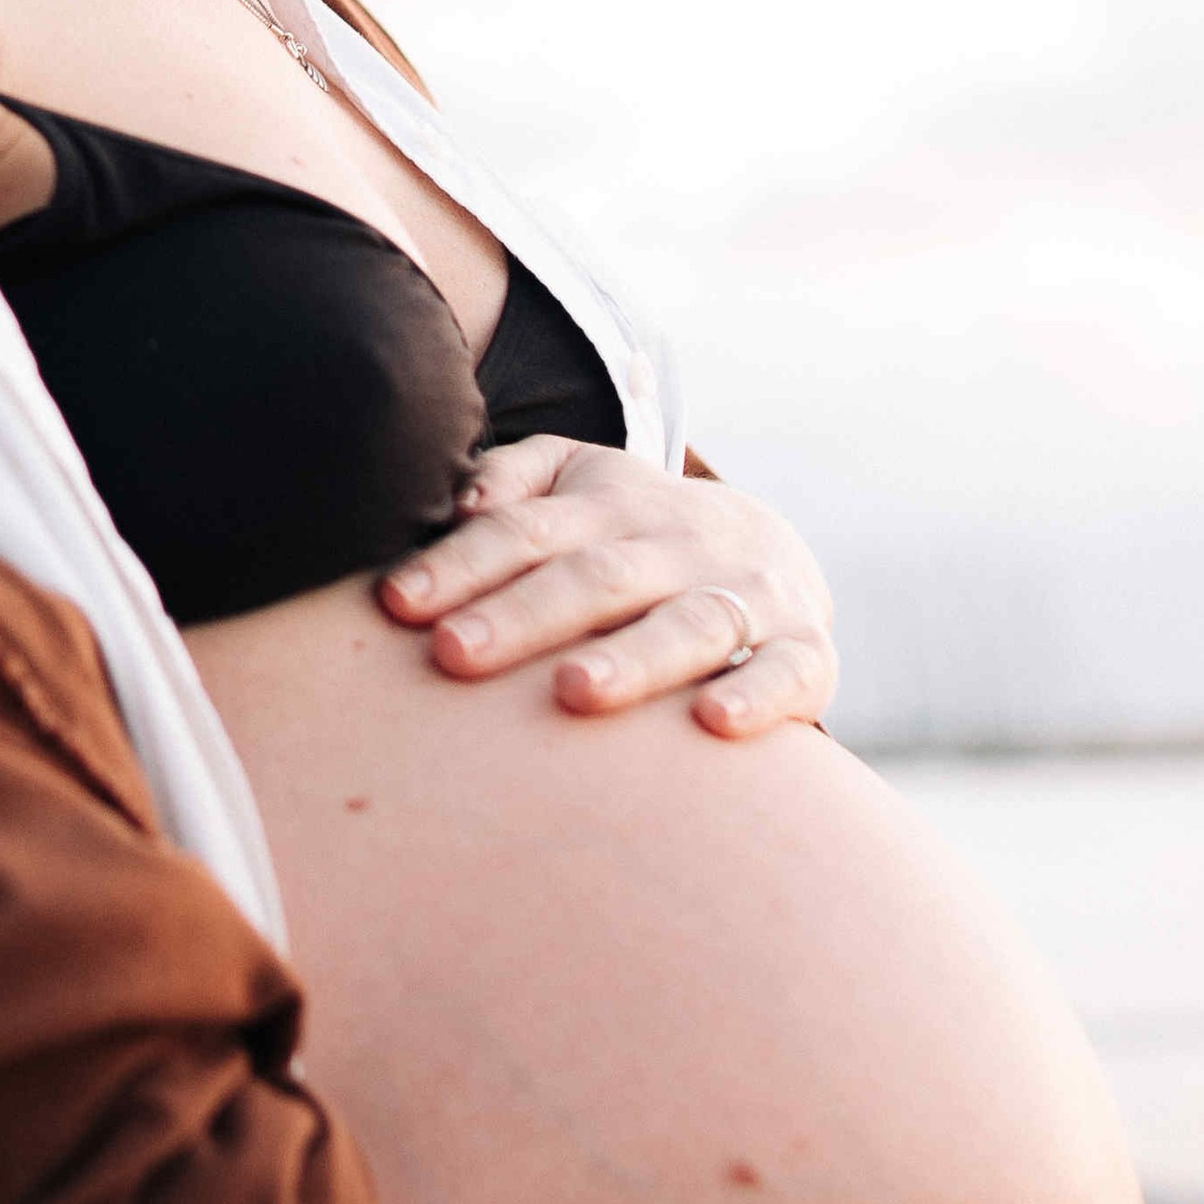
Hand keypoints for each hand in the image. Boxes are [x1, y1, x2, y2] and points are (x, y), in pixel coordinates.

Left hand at [377, 437, 836, 738]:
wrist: (772, 551)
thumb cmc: (632, 533)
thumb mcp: (578, 482)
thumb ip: (515, 479)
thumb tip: (462, 501)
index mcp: (611, 505)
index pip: (528, 530)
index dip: (462, 563)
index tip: (396, 603)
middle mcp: (680, 545)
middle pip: (596, 577)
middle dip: (523, 615)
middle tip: (454, 652)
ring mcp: (748, 596)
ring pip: (689, 624)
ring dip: (632, 658)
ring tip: (574, 690)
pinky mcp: (806, 653)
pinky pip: (789, 673)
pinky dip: (758, 696)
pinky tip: (713, 724)